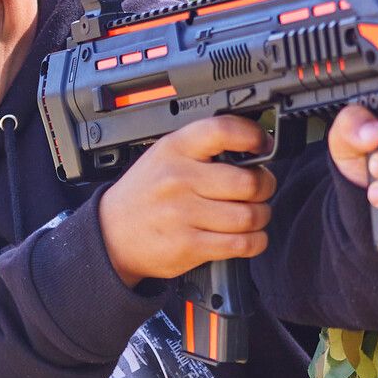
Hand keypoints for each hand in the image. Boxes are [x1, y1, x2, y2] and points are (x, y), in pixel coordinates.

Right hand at [98, 115, 277, 286]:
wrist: (111, 232)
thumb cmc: (145, 193)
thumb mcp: (164, 155)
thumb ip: (203, 149)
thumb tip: (253, 148)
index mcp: (176, 149)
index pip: (222, 131)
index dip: (253, 136)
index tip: (263, 144)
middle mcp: (179, 179)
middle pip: (248, 181)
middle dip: (265, 186)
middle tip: (261, 188)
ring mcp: (183, 214)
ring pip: (249, 216)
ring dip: (261, 216)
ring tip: (254, 214)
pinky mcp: (189, 246)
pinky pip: (240, 244)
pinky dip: (255, 241)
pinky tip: (250, 236)